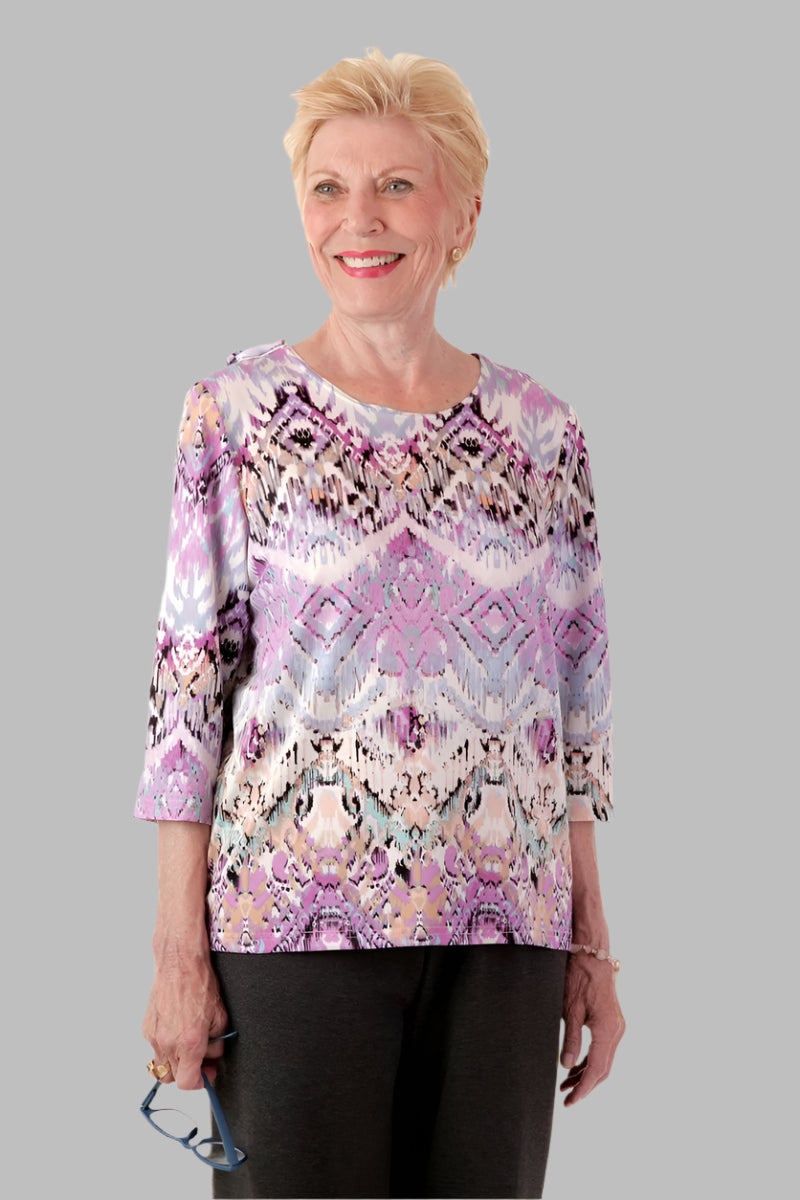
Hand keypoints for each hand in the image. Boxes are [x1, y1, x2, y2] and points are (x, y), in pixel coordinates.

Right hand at [143, 947, 228, 1089]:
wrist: (179, 963)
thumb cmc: (200, 984)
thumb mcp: (220, 1016)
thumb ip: (217, 1043)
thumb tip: (213, 1055)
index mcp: (189, 1043)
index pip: (188, 1082)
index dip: (201, 1082)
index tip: (208, 1074)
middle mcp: (168, 1043)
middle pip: (174, 1078)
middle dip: (189, 1072)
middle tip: (202, 1059)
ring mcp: (155, 1036)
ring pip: (162, 1065)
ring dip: (175, 1062)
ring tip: (188, 1044)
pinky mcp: (147, 1027)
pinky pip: (156, 1048)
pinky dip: (166, 1046)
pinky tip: (178, 1030)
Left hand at [559, 951, 624, 1105]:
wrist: (592, 954)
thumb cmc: (579, 977)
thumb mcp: (570, 1009)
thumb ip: (570, 1039)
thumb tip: (566, 1066)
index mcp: (608, 1030)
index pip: (597, 1069)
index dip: (583, 1089)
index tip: (571, 1102)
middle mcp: (617, 1031)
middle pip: (603, 1069)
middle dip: (585, 1085)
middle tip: (566, 1099)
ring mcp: (617, 1027)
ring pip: (604, 1060)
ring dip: (587, 1074)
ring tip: (566, 1086)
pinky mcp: (612, 1022)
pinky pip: (603, 1049)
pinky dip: (590, 1060)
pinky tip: (575, 1067)